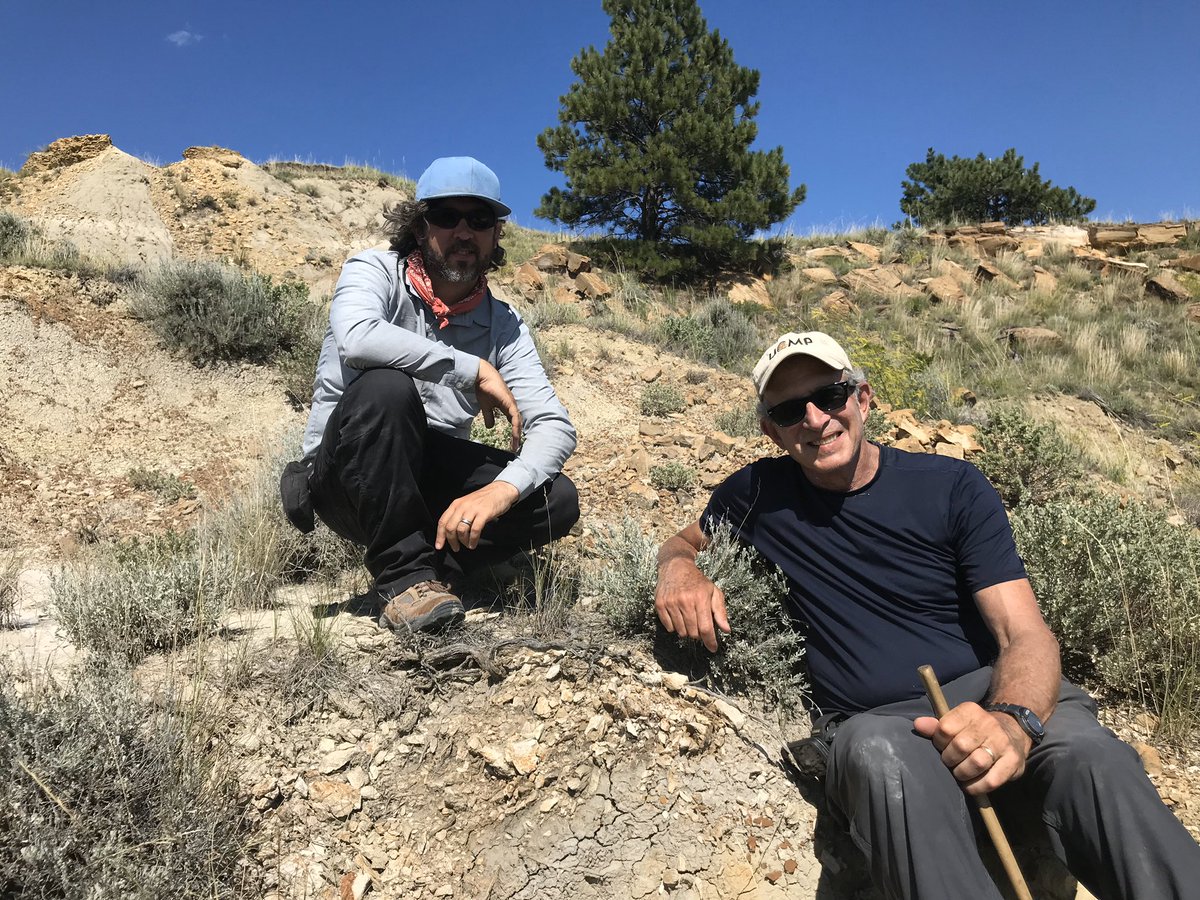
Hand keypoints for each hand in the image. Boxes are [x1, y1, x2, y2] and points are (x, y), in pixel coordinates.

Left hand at [436, 481, 519, 552]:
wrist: (500, 491)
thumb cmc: (483, 500)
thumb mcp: (466, 504)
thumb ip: (458, 515)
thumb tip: (451, 532)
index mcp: (456, 504)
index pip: (443, 521)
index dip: (440, 535)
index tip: (439, 546)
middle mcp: (462, 506)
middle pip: (450, 527)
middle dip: (452, 541)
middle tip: (456, 548)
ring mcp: (473, 510)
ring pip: (461, 530)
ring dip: (463, 541)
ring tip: (467, 545)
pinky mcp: (484, 513)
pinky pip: (474, 530)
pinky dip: (473, 540)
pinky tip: (474, 544)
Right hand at [476, 359, 521, 451]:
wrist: (482, 377)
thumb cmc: (484, 388)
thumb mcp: (486, 407)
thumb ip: (489, 417)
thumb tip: (490, 427)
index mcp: (507, 407)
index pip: (513, 422)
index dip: (513, 432)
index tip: (512, 444)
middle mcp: (511, 406)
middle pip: (517, 423)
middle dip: (517, 436)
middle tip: (515, 448)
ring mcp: (511, 403)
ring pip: (517, 421)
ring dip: (517, 433)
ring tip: (515, 444)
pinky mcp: (509, 402)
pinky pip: (514, 417)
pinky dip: (515, 426)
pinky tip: (515, 434)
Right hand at [655, 557, 729, 652]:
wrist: (675, 566)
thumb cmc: (697, 581)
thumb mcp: (713, 592)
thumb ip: (720, 611)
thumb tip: (726, 630)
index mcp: (701, 598)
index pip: (706, 628)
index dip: (710, 641)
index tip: (713, 648)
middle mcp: (685, 601)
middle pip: (693, 633)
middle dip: (698, 634)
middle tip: (699, 626)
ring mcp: (671, 603)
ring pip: (680, 632)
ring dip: (687, 631)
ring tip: (689, 619)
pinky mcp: (660, 605)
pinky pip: (668, 627)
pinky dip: (675, 627)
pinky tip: (678, 617)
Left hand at [914, 703, 1031, 794]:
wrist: (1013, 732)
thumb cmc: (975, 730)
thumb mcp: (957, 722)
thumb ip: (937, 726)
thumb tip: (918, 725)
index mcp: (971, 711)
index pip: (945, 728)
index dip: (939, 742)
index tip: (942, 747)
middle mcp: (989, 724)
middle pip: (960, 746)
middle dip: (949, 760)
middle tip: (950, 763)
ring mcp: (1003, 743)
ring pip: (977, 763)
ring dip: (962, 773)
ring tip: (959, 774)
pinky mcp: (1013, 762)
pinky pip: (991, 780)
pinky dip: (976, 787)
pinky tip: (970, 786)